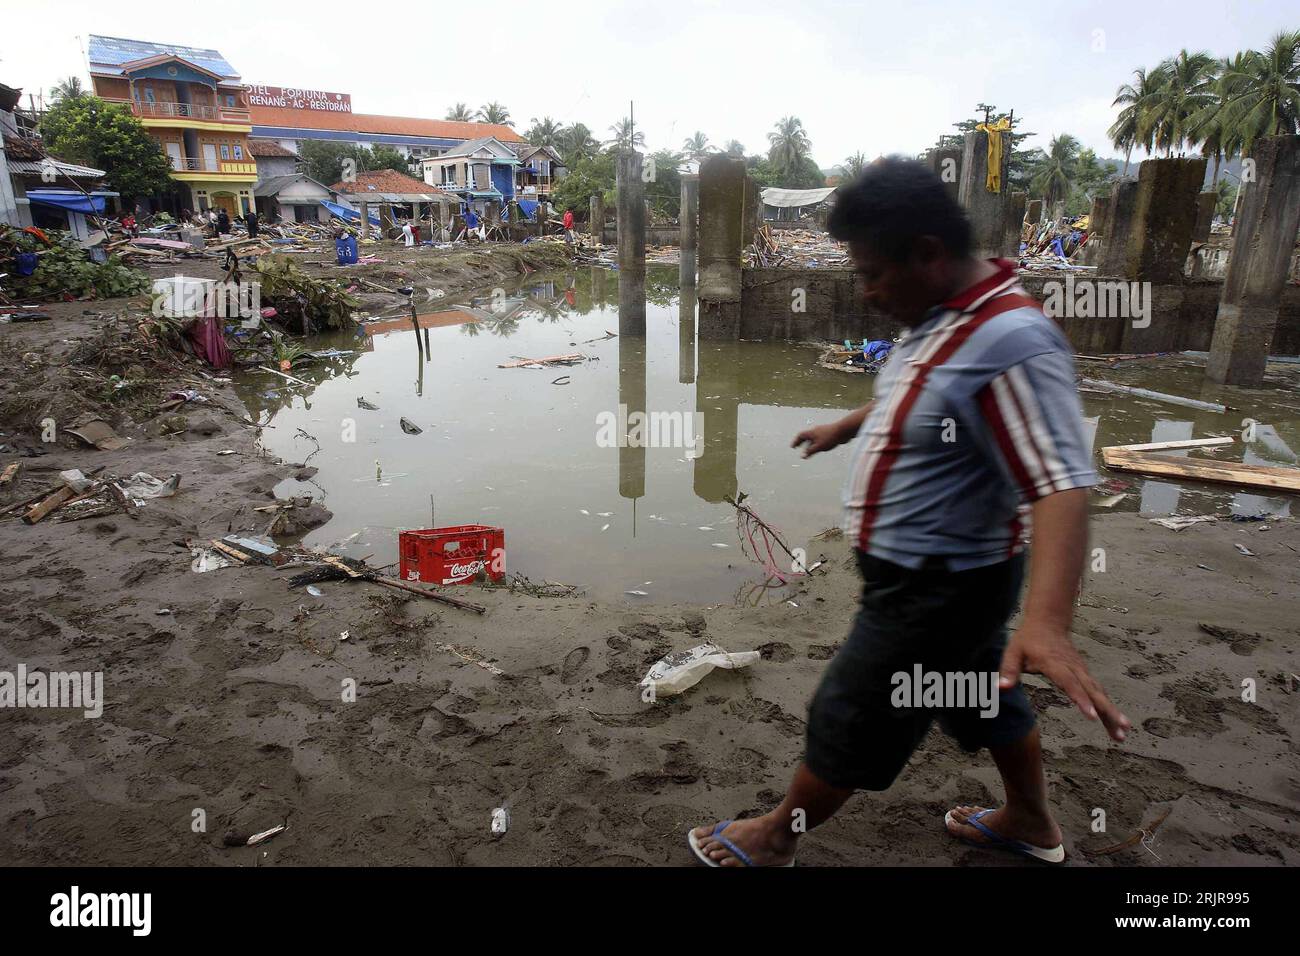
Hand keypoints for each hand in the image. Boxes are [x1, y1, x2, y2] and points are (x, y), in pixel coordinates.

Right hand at [792, 422, 847, 457]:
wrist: (844, 430)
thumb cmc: (830, 437)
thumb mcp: (818, 446)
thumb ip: (810, 451)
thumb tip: (802, 456)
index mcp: (811, 432)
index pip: (800, 436)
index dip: (795, 442)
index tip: (792, 447)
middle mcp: (816, 431)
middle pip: (806, 436)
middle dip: (802, 442)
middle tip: (799, 447)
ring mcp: (823, 431)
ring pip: (814, 437)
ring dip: (810, 443)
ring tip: (809, 450)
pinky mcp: (829, 433)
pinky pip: (821, 439)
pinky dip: (818, 443)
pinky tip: (822, 448)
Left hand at [1000, 619, 1130, 741]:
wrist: (1048, 622)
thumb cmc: (1028, 639)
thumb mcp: (1013, 651)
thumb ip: (1008, 670)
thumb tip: (1000, 688)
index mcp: (1055, 663)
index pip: (1070, 683)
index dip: (1081, 699)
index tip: (1092, 716)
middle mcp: (1073, 668)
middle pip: (1093, 691)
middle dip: (1107, 711)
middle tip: (1121, 730)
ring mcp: (1082, 671)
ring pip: (1100, 693)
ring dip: (1112, 713)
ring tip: (1123, 734)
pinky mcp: (1085, 674)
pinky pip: (1099, 692)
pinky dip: (1109, 707)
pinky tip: (1117, 723)